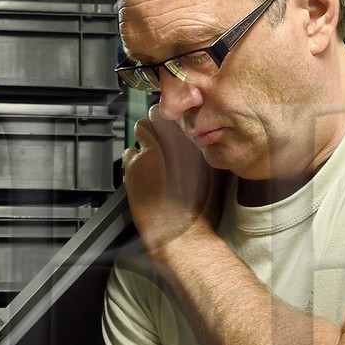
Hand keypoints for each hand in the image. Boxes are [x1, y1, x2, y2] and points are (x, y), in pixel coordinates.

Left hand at [122, 105, 223, 253]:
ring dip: (145, 142)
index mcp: (188, 139)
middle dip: (156, 126)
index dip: (170, 117)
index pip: (171, 111)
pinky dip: (135, 160)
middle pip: (151, 116)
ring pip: (138, 133)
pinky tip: (145, 173)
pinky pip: (129, 154)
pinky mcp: (131, 168)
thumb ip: (208, 149)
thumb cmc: (200, 209)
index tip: (172, 124)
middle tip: (163, 140)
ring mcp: (145, 153)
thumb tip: (205, 137)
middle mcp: (165, 141)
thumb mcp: (215, 173)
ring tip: (155, 159)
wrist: (180, 234)